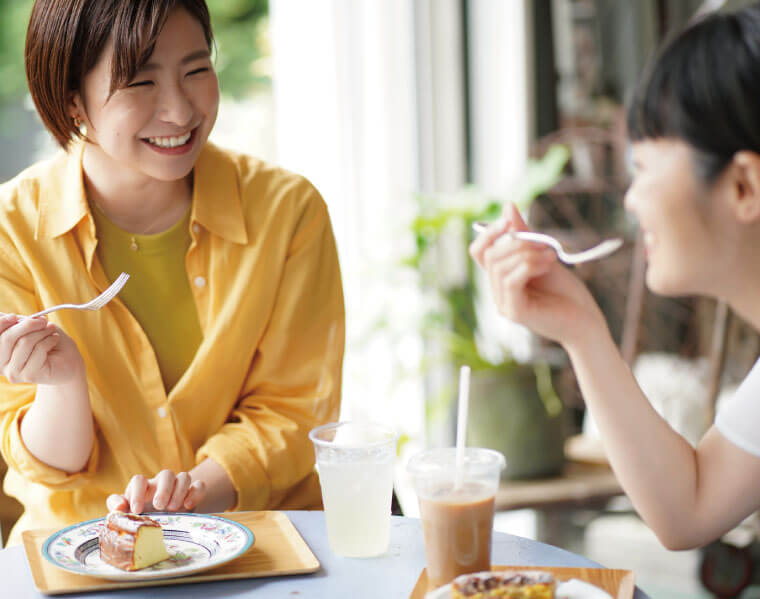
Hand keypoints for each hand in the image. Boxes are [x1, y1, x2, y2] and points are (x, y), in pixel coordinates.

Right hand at [0, 313, 83, 384]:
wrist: (69, 360)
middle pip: (7, 338)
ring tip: (51, 331)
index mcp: (0, 352)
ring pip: (24, 343)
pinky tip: (54, 340)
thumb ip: (16, 324)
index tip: (14, 317)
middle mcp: (2, 365)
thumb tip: (3, 315)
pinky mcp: (29, 375)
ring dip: (42, 332)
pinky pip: (38, 349)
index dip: (1, 323)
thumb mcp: (32, 328)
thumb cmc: (49, 342)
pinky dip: (50, 340)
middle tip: (43, 321)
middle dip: (27, 325)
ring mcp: (14, 372)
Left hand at [106, 470, 206, 513]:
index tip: (137, 510)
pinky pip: (199, 485)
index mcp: (143, 488)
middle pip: (166, 474)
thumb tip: (119, 508)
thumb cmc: (140, 518)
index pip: (139, 480)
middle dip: (164, 489)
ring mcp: (179, 488)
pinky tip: (189, 505)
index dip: (137, 493)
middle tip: (159, 506)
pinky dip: (196, 493)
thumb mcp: (126, 514)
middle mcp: (161, 485)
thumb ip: (117, 508)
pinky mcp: (192, 494)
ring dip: (179, 491)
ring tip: (173, 508)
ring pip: (184, 476)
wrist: (163, 524)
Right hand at [468, 203, 605, 348]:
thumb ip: (524, 235)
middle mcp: (498, 292)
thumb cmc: (566, 291)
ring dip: (527, 254)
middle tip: (544, 244)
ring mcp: (504, 304)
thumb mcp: (543, 255)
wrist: (586, 321)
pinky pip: (511, 280)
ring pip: (500, 267)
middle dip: (516, 243)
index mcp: (501, 279)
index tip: (509, 219)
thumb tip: (507, 207)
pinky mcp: (515, 312)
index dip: (489, 233)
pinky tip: (548, 265)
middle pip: (490, 256)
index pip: (479, 252)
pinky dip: (529, 266)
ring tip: (550, 256)